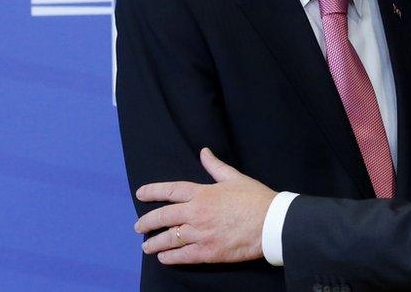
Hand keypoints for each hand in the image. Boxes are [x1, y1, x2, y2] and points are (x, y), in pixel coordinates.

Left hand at [134, 148, 276, 263]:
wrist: (271, 223)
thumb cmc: (256, 199)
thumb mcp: (235, 178)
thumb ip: (215, 166)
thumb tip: (204, 152)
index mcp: (203, 194)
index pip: (171, 190)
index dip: (153, 191)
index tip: (140, 194)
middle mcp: (197, 213)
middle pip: (163, 217)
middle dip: (147, 222)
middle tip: (139, 226)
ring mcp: (201, 234)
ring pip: (169, 239)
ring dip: (154, 243)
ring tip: (147, 246)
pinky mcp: (208, 252)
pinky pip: (182, 256)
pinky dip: (170, 257)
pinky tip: (163, 258)